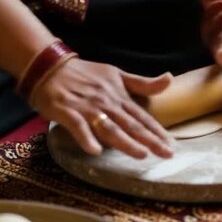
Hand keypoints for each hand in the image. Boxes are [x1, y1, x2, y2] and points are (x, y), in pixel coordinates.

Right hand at [30, 59, 173, 157]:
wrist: (50, 67)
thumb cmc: (86, 74)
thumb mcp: (117, 74)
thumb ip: (142, 83)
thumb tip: (170, 79)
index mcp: (119, 96)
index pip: (142, 116)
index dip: (157, 131)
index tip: (171, 145)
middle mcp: (107, 103)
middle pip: (131, 124)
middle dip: (149, 140)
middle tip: (166, 154)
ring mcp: (87, 108)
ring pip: (110, 128)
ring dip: (126, 142)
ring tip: (141, 154)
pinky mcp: (67, 112)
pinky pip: (78, 127)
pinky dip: (86, 138)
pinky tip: (95, 151)